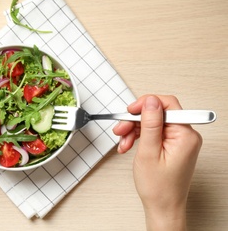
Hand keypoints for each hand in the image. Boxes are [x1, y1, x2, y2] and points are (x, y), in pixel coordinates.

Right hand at [113, 95, 201, 230]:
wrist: (162, 207)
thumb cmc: (158, 188)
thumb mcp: (148, 152)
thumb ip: (150, 124)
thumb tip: (151, 101)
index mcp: (185, 135)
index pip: (168, 104)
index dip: (146, 104)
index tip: (130, 110)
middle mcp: (186, 135)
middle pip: (157, 114)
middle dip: (136, 120)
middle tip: (121, 129)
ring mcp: (179, 140)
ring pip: (152, 123)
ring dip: (134, 130)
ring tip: (123, 143)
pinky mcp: (172, 145)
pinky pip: (154, 132)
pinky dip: (139, 137)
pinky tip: (128, 145)